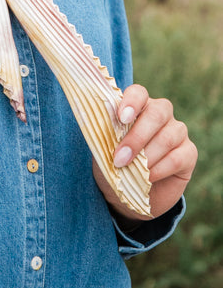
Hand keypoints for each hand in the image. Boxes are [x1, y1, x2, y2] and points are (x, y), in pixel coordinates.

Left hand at [94, 83, 197, 221]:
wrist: (129, 194)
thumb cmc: (115, 164)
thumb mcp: (104, 148)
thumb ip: (105, 135)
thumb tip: (99, 127)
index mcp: (137, 106)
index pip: (139, 93)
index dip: (131, 102)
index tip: (121, 118)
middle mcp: (161, 113)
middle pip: (157, 113)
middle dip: (137, 137)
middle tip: (120, 158)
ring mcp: (177, 131)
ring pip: (168, 136)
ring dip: (147, 156)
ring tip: (131, 170)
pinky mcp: (189, 153)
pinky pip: (177, 157)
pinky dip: (159, 169)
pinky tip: (147, 178)